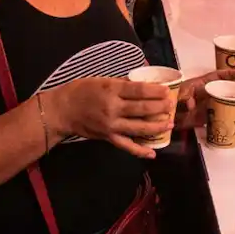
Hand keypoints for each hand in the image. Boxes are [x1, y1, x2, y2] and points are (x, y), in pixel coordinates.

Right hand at [47, 77, 173, 158]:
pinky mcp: (108, 137)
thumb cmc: (81, 91)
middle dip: (160, 107)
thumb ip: (122, 84)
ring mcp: (111, 125)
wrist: (62, 110)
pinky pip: (127, 145)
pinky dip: (140, 150)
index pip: (138, 90)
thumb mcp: (101, 80)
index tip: (167, 90)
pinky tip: (152, 153)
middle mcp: (113, 108)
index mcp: (111, 90)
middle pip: (142, 108)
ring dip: (156, 126)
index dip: (156, 91)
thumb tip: (143, 85)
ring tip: (169, 124)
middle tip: (172, 106)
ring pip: (139, 127)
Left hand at [175, 69, 234, 129]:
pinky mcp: (210, 117)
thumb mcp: (177, 95)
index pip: (219, 76)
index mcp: (203, 83)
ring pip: (230, 101)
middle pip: (229, 88)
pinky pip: (225, 114)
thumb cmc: (172, 98)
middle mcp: (210, 93)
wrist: (166, 116)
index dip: (231, 74)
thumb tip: (191, 104)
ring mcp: (211, 105)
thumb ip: (183, 98)